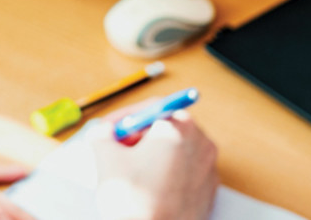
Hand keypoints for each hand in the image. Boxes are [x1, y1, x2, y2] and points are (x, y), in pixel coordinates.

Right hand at [89, 103, 219, 219]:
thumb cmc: (136, 201)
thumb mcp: (106, 159)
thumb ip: (102, 134)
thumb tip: (103, 131)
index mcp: (178, 127)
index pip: (148, 109)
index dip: (123, 118)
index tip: (108, 129)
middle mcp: (200, 142)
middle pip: (165, 128)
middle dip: (138, 136)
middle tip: (116, 150)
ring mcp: (208, 168)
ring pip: (175, 151)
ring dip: (152, 156)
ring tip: (131, 174)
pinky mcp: (208, 191)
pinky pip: (185, 173)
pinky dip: (167, 175)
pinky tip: (149, 190)